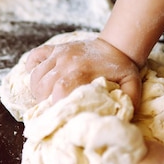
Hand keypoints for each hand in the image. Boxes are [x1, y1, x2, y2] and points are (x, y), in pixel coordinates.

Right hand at [25, 37, 141, 107]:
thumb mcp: (131, 84)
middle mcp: (66, 62)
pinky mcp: (55, 49)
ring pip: (36, 74)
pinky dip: (31, 67)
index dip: (54, 104)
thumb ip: (129, 100)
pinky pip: (35, 56)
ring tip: (45, 97)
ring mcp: (59, 54)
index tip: (58, 113)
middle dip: (43, 100)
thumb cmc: (122, 68)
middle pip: (43, 84)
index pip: (59, 89)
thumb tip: (122, 118)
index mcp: (82, 71)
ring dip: (36, 88)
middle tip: (51, 107)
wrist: (116, 44)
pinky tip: (37, 77)